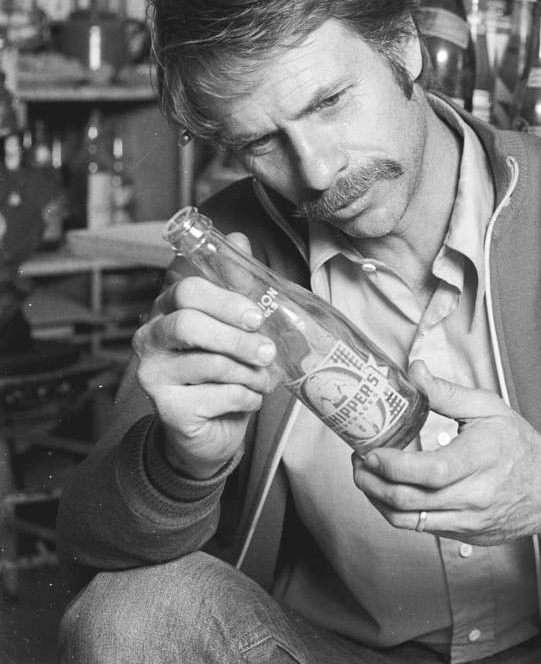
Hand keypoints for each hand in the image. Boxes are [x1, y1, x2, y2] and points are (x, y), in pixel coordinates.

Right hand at [133, 233, 279, 479]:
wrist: (213, 426)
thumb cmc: (224, 366)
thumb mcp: (233, 322)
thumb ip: (234, 282)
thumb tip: (237, 237)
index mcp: (167, 308)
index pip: (186, 291)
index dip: (225, 300)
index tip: (256, 316)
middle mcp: (150, 337)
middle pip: (188, 324)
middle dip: (237, 338)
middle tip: (267, 351)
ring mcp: (152, 373)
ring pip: (208, 363)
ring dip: (249, 372)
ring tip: (264, 378)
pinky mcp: (166, 408)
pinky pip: (216, 396)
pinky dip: (245, 397)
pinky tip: (250, 397)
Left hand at [352, 361, 540, 544]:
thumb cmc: (520, 445)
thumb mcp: (488, 408)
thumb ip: (446, 393)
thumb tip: (414, 372)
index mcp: (479, 460)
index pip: (428, 472)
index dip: (391, 465)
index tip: (370, 450)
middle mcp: (472, 496)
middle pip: (408, 500)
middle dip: (371, 482)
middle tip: (359, 462)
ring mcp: (467, 520)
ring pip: (407, 521)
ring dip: (378, 500)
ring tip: (367, 478)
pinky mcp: (463, 535)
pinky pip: (420, 528)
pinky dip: (398, 512)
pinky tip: (391, 493)